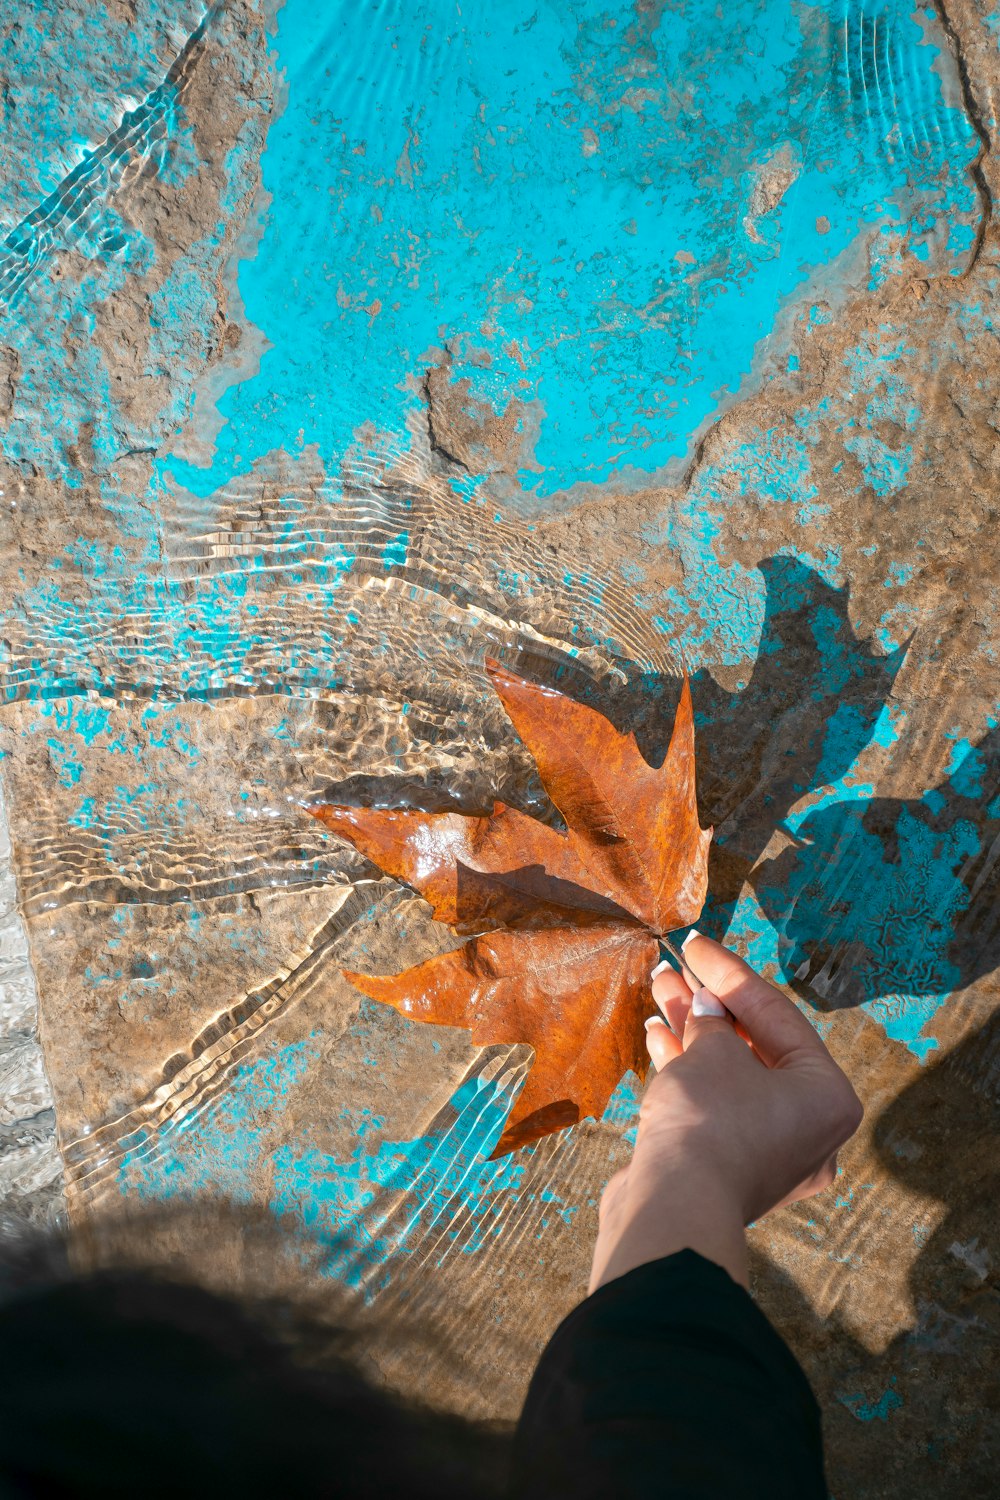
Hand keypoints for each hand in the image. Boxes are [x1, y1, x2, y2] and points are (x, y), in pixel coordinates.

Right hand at [589, 930, 863, 1291]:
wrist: (674, 1208)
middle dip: (709, 1003)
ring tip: (658, 988)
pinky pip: (713, 1104)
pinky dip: (688, 1070)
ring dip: (693, 1031)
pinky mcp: (728, 1167)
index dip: (729, 973)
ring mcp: (768, 1152)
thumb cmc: (710, 1119)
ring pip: (730, 1075)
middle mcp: (809, 1127)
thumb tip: (705, 1007)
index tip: (694, 944)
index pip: (777, 1015)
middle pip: (755, 1046)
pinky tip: (655, 1035)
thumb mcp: (714, 1050)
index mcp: (828, 1096)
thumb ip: (713, 1021)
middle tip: (674, 967)